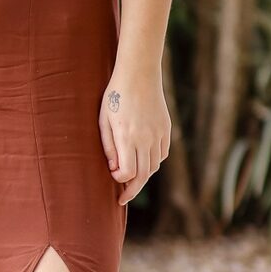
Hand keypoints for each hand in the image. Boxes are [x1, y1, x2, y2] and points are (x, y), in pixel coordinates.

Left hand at [99, 72, 170, 206]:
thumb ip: (108, 146)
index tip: (112, 176)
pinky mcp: (166, 129)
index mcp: (127, 137)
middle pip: (143, 175)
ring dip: (143, 175)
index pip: (128, 172)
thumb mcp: (104, 120)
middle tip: (123, 197)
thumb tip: (114, 168)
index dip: (120, 179)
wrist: (139, 74)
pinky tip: (144, 161)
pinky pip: (162, 154)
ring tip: (132, 178)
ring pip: (154, 166)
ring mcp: (158, 134)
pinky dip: (154, 162)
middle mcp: (145, 138)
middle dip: (132, 189)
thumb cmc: (115, 95)